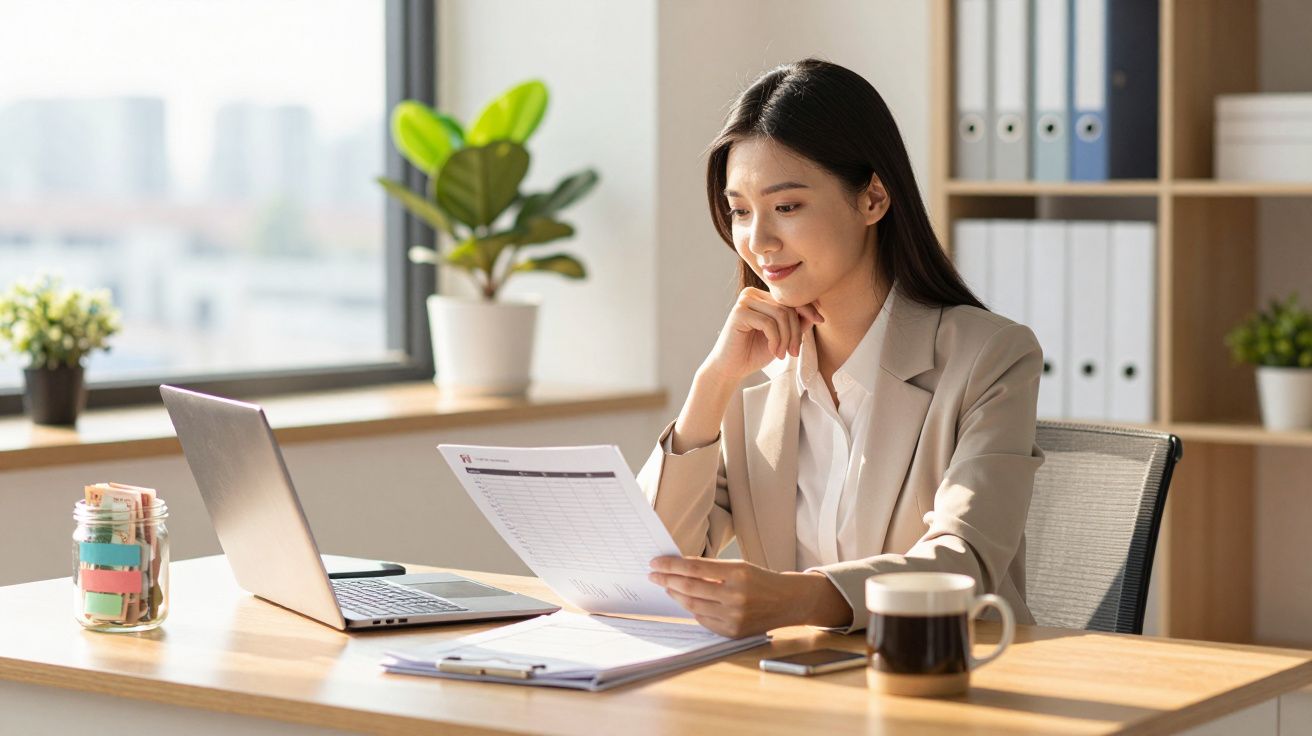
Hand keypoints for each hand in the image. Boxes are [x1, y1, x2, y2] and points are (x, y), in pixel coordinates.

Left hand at [648, 556, 849, 637]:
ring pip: (693, 605)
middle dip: (666, 580)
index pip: (694, 568)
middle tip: (653, 575)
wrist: (788, 602)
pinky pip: (703, 620)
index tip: (655, 563)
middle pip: (689, 587)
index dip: (671, 565)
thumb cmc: (760, 580)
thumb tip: (677, 569)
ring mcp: (734, 616)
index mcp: (737, 573)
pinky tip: (684, 601)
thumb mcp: (739, 566)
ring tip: (666, 587)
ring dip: (675, 595)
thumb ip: (711, 569)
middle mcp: (736, 596)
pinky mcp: (733, 632)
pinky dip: (691, 610)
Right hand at [701, 288, 823, 384]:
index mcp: (762, 296)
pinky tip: (773, 351)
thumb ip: (796, 324)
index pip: (790, 298)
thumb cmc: (754, 352)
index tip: (820, 321)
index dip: (807, 308)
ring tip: (783, 353)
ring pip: (781, 314)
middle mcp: (752, 294)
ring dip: (786, 338)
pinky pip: (768, 323)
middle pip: (787, 307)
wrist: (731, 368)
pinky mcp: (739, 312)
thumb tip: (816, 314)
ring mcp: (744, 301)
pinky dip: (775, 340)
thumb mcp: (782, 337)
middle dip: (795, 331)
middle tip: (793, 352)